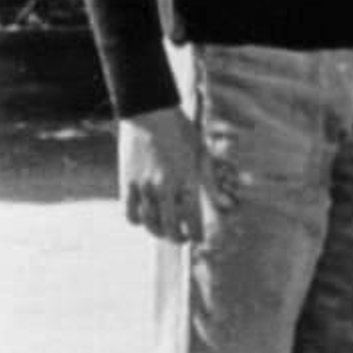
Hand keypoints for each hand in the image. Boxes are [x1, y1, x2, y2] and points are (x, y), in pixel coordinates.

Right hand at [118, 106, 205, 241]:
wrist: (150, 113)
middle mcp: (166, 186)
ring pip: (150, 224)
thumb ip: (211, 182)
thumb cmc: (180, 132)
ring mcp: (144, 185)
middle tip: (181, 238)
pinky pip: (130, 214)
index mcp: (188, 179)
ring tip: (164, 232)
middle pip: (170, 228)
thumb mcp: (202, 153)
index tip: (198, 239)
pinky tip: (145, 218)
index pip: (194, 220)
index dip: (196, 235)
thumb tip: (225, 206)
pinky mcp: (127, 182)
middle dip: (178, 239)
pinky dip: (138, 221)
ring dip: (159, 233)